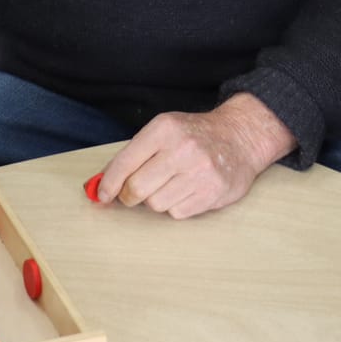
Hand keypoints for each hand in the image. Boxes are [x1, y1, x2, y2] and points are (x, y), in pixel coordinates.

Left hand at [93, 93, 294, 219]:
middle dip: (129, 195)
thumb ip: (133, 155)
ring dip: (156, 199)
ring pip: (156, 204)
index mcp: (165, 129)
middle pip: (136, 189)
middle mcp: (182, 149)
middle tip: (133, 192)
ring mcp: (200, 172)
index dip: (108, 183)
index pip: (125, 162)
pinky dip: (176, 206)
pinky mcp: (212, 192)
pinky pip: (177, 213)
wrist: (240, 137)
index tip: (101, 195)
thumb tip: (99, 184)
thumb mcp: (164, 130)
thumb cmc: (195, 135)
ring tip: (171, 184)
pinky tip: (187, 190)